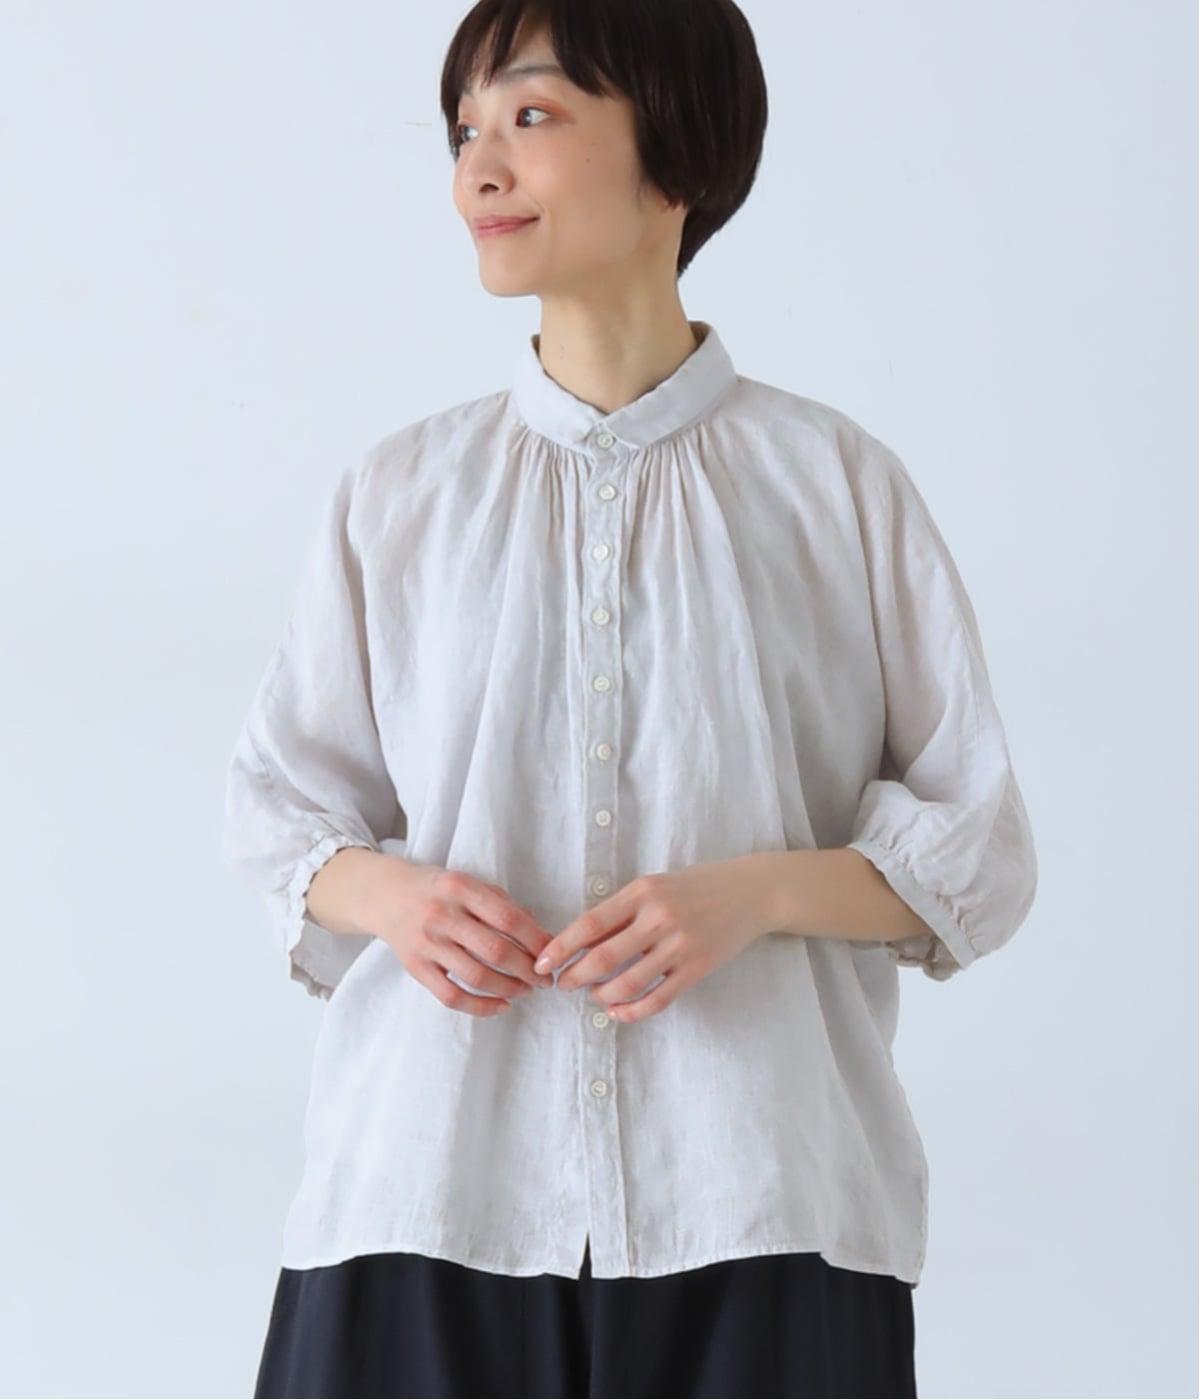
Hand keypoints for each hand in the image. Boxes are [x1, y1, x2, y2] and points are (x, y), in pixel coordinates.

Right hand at [366, 862, 555, 1016]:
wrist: (386, 896)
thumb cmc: (439, 890)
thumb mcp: (470, 884)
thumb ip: (503, 905)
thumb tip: (541, 936)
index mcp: (460, 888)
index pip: (508, 919)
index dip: (535, 940)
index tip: (551, 953)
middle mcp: (442, 915)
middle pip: (495, 950)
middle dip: (528, 970)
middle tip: (544, 979)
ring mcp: (427, 944)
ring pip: (476, 976)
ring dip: (510, 988)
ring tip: (527, 990)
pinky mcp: (416, 968)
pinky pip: (451, 996)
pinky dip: (481, 1007)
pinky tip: (502, 1006)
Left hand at [534, 856, 774, 1021]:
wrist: (751, 892)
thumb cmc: (696, 886)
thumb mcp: (655, 885)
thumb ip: (623, 910)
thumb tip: (581, 942)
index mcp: (642, 891)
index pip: (590, 924)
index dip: (561, 947)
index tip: (542, 963)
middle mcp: (659, 917)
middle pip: (603, 958)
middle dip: (574, 977)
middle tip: (561, 986)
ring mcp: (680, 945)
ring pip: (627, 984)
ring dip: (601, 996)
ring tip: (593, 996)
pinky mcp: (697, 968)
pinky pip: (658, 999)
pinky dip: (632, 1011)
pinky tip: (618, 1012)